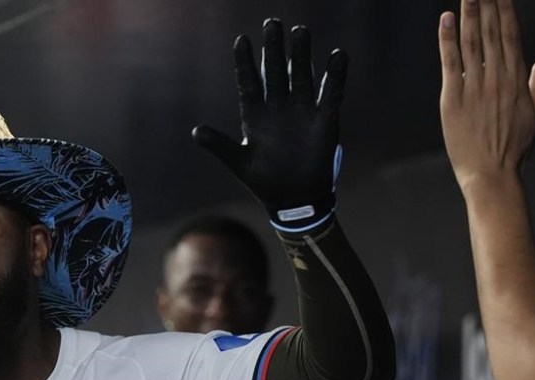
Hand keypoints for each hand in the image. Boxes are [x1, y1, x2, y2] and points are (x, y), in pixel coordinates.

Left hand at [193, 19, 346, 226]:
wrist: (295, 201)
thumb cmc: (264, 182)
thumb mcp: (239, 163)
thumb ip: (220, 146)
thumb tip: (196, 132)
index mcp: (255, 116)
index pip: (249, 82)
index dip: (244, 62)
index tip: (241, 40)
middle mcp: (278, 108)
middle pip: (275, 71)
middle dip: (273, 49)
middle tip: (272, 23)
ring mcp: (301, 111)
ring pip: (301, 76)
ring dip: (301, 55)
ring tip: (300, 32)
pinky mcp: (324, 120)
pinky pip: (331, 93)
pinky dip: (335, 76)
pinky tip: (338, 56)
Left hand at [438, 0, 534, 192]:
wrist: (491, 173)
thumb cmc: (514, 145)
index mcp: (516, 79)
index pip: (510, 35)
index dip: (505, 10)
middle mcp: (496, 78)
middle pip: (491, 33)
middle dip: (486, 5)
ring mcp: (473, 88)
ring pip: (471, 43)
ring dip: (469, 14)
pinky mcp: (452, 99)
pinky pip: (449, 63)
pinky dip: (447, 40)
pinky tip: (446, 19)